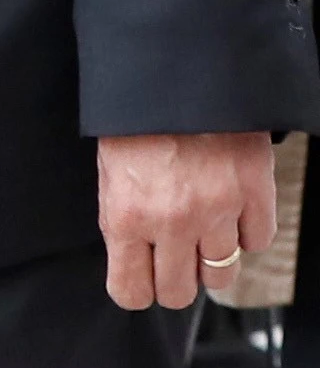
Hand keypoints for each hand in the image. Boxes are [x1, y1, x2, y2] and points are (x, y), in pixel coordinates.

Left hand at [98, 131, 274, 308]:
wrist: (175, 74)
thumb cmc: (135, 121)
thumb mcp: (111, 173)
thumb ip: (123, 221)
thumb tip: (136, 262)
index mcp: (125, 216)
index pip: (130, 290)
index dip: (136, 288)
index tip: (140, 279)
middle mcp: (172, 222)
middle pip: (179, 293)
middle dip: (175, 281)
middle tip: (173, 259)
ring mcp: (218, 211)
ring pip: (222, 276)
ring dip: (211, 261)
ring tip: (201, 235)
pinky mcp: (254, 194)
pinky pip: (257, 242)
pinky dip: (245, 232)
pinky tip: (229, 211)